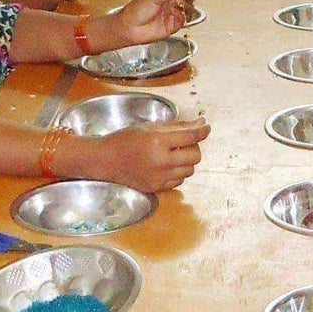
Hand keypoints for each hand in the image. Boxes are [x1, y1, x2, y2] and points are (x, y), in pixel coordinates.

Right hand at [91, 120, 208, 192]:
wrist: (106, 160)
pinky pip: (179, 180)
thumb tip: (200, 123)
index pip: (190, 137)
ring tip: (173, 154)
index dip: (202, 131)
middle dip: (193, 147)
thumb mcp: (151, 127)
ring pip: (189, 170)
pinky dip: (178, 172)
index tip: (206, 128)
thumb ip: (177, 126)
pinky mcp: (157, 188)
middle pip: (195, 156)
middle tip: (184, 143)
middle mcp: (161, 162)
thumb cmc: (126, 139)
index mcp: (158, 142)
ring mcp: (159, 177)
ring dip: (186, 161)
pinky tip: (166, 165)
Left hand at [107, 0, 192, 44]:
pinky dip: (182, 15)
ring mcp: (171, 15)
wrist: (129, 28)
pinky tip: (176, 12)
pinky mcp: (172, 26)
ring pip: (187, 9)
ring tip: (182, 2)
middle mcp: (169, 4)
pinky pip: (183, 20)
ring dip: (187, 4)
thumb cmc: (136, 11)